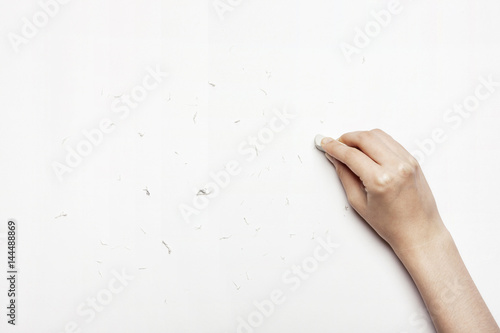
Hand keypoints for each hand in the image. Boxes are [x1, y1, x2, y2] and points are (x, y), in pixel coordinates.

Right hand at [319, 129, 446, 251]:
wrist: (419, 231)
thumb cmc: (392, 224)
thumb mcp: (359, 202)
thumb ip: (345, 176)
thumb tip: (336, 159)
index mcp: (380, 180)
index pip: (351, 155)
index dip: (334, 147)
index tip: (326, 143)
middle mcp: (396, 167)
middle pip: (365, 138)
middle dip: (346, 138)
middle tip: (336, 144)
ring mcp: (407, 161)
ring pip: (378, 135)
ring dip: (361, 137)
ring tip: (351, 147)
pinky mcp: (413, 160)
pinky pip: (390, 141)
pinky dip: (375, 141)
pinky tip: (367, 150)